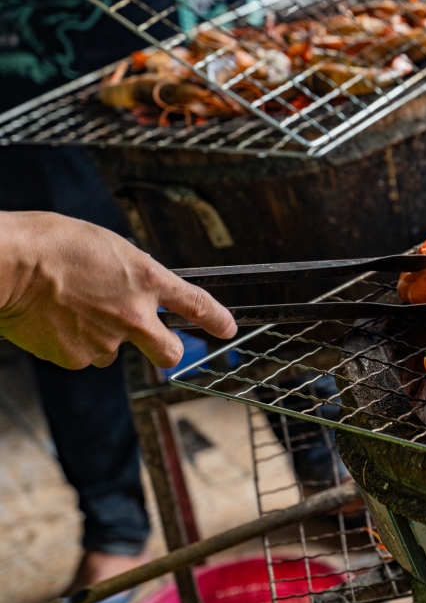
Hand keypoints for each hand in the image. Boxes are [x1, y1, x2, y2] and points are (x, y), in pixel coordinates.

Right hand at [0, 211, 236, 368]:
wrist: (9, 265)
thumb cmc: (51, 245)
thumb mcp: (108, 247)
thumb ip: (129, 272)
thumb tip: (132, 286)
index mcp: (148, 280)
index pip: (196, 303)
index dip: (216, 318)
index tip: (226, 327)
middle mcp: (135, 316)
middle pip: (169, 352)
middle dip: (166, 350)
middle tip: (156, 343)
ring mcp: (108, 340)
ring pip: (113, 352)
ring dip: (100, 338)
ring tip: (71, 310)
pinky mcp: (78, 357)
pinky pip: (81, 355)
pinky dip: (71, 343)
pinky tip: (53, 321)